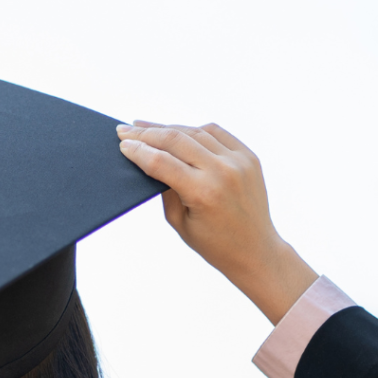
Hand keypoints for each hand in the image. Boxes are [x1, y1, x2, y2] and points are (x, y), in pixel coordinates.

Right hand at [116, 121, 317, 324]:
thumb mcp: (179, 222)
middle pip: (176, 139)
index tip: (122, 144)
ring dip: (168, 128)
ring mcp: (239, 161)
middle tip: (124, 130)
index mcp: (203, 192)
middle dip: (146, 133)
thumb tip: (149, 160)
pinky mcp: (248, 156)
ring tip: (146, 128)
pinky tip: (177, 131)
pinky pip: (216, 133)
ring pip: (195, 131)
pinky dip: (194, 130)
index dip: (138, 151)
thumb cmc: (214, 244)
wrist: (255, 249)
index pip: (161, 162)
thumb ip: (164, 189)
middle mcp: (223, 172)